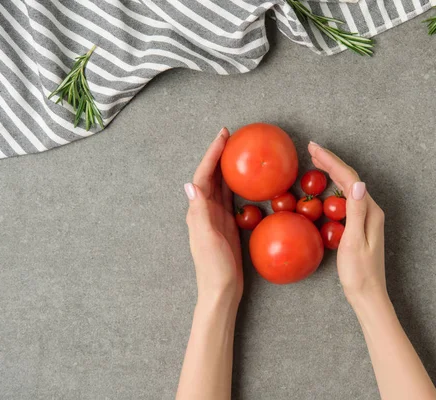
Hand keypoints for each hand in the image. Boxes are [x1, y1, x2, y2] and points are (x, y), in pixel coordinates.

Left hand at [185, 128, 242, 307]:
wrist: (222, 290)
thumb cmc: (213, 267)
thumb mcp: (207, 238)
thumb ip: (199, 212)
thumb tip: (190, 185)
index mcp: (198, 211)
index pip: (203, 175)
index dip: (212, 154)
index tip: (223, 136)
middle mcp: (205, 210)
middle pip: (211, 175)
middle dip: (219, 154)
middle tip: (232, 135)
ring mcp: (216, 217)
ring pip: (221, 184)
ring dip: (227, 166)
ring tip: (239, 150)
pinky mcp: (228, 224)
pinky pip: (231, 198)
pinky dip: (236, 184)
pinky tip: (246, 179)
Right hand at [308, 142, 386, 303]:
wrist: (368, 295)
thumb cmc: (359, 273)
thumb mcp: (355, 242)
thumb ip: (356, 213)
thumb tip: (359, 184)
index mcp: (370, 212)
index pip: (349, 179)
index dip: (331, 162)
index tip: (314, 149)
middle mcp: (370, 211)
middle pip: (349, 179)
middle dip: (330, 162)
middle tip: (311, 149)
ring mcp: (366, 218)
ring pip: (347, 188)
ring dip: (331, 172)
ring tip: (316, 160)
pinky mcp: (359, 226)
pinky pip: (345, 200)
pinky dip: (333, 188)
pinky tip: (324, 187)